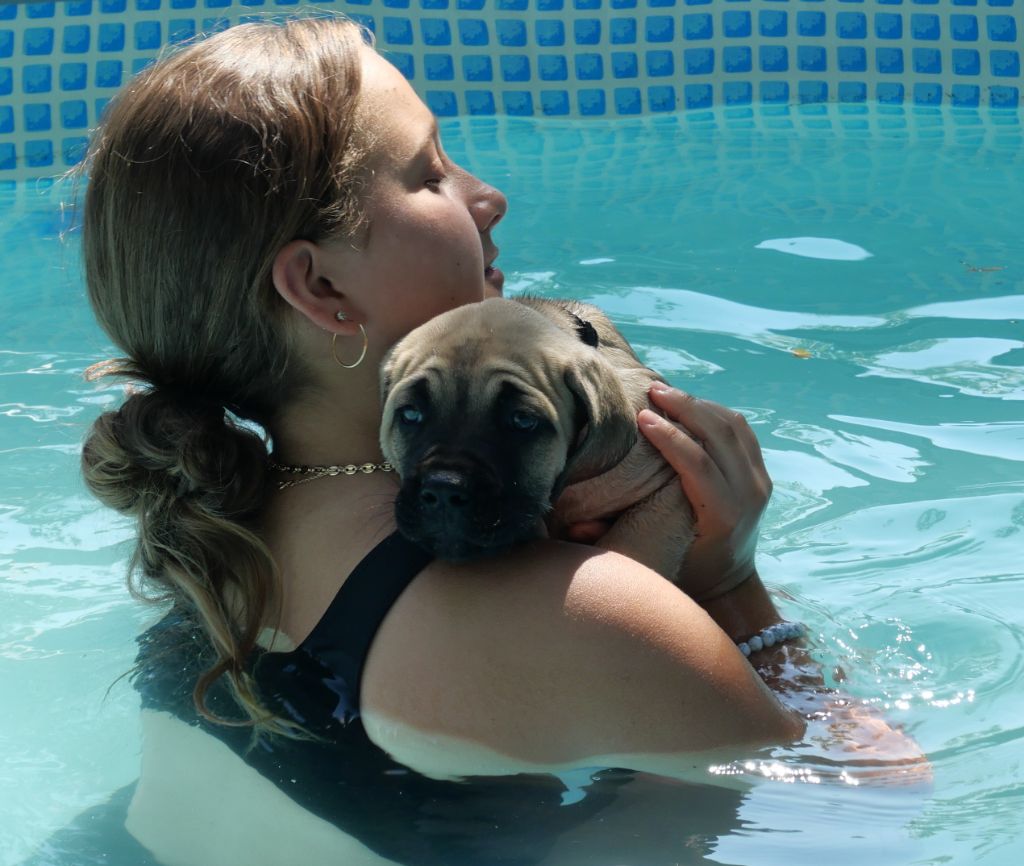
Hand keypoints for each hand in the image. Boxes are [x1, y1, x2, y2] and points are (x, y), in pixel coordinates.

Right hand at [635, 383, 770, 600]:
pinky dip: (715, 411)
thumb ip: (616, 540)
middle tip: (652, 390)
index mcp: (724, 516)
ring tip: (665, 392)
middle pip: (720, 435)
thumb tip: (575, 524)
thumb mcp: (654, 561)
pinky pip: (741, 430)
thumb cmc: (686, 572)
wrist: (731, 583)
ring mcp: (760, 481)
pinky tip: (688, 405)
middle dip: (684, 406)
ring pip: (734, 426)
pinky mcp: (762, 472)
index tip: (642, 416)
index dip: (671, 437)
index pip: (700, 464)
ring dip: (699, 403)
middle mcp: (749, 495)